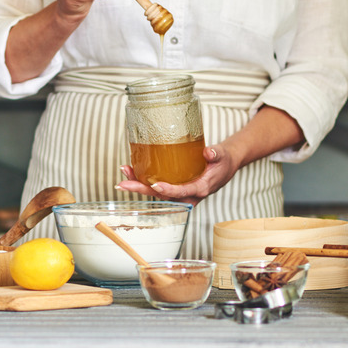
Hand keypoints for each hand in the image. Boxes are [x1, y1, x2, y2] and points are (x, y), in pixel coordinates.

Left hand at [116, 145, 241, 206]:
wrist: (224, 166)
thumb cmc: (222, 162)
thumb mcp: (222, 156)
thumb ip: (216, 153)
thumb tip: (208, 151)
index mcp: (200, 189)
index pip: (182, 192)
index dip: (169, 190)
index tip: (155, 184)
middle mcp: (187, 196)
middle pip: (162, 196)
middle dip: (141, 190)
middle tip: (123, 184)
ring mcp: (180, 194)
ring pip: (156, 193)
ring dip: (138, 185)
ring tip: (123, 172)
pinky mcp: (174, 189)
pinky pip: (157, 188)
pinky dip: (143, 181)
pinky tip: (131, 172)